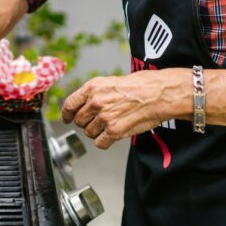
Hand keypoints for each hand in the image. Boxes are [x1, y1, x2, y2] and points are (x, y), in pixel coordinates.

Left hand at [61, 69, 185, 148]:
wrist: (158, 94)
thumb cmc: (140, 86)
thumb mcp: (110, 82)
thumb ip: (94, 93)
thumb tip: (83, 105)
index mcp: (92, 87)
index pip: (69, 104)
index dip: (67, 114)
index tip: (67, 118)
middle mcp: (95, 102)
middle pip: (79, 121)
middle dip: (87, 123)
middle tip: (99, 120)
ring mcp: (104, 117)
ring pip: (89, 133)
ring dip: (97, 132)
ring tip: (111, 124)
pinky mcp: (114, 131)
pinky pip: (100, 143)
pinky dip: (105, 141)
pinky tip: (114, 134)